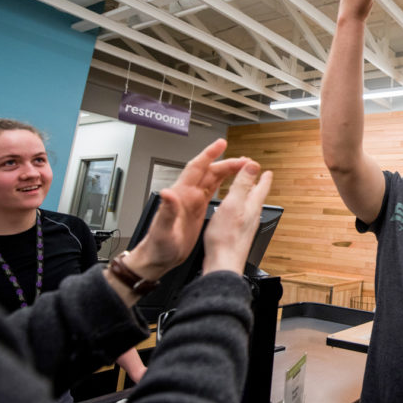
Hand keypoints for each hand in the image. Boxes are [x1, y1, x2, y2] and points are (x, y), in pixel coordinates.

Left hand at [130, 139, 245, 274]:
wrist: (158, 258)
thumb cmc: (157, 246)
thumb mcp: (162, 230)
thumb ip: (166, 211)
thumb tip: (167, 192)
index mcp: (181, 196)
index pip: (196, 169)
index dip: (208, 155)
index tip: (220, 145)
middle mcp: (187, 196)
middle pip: (209, 172)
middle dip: (226, 163)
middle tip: (244, 161)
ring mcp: (192, 202)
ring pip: (212, 180)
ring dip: (226, 172)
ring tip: (242, 167)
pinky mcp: (197, 211)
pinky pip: (212, 192)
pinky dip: (222, 184)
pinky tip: (230, 183)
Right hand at [203, 158, 272, 275]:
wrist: (223, 264)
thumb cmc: (226, 237)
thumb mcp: (233, 204)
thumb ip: (242, 185)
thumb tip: (254, 166)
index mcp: (251, 207)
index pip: (261, 188)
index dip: (264, 178)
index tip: (268, 172)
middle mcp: (251, 217)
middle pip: (256, 197)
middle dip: (257, 186)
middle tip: (259, 178)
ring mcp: (245, 228)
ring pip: (249, 208)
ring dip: (248, 197)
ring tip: (246, 192)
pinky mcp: (237, 236)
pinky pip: (240, 217)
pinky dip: (239, 209)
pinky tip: (233, 213)